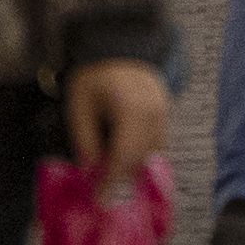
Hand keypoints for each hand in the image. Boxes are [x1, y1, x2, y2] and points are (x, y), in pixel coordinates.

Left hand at [66, 57, 171, 185]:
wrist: (120, 46)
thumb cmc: (95, 74)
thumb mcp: (79, 104)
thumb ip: (84, 138)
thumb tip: (89, 168)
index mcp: (130, 111)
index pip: (122, 156)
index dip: (110, 181)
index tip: (99, 198)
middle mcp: (152, 114)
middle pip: (139, 158)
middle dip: (120, 178)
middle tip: (102, 192)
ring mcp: (163, 112)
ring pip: (151, 153)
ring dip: (132, 166)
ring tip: (111, 173)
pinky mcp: (165, 112)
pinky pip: (157, 142)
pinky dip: (142, 153)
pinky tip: (125, 156)